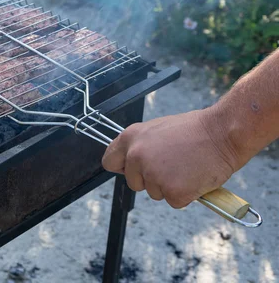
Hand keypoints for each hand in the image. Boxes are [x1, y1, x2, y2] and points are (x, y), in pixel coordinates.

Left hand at [102, 109, 238, 208]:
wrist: (222, 133)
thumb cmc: (194, 130)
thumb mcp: (157, 130)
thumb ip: (140, 145)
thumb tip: (130, 161)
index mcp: (130, 138)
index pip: (109, 161)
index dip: (122, 168)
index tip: (131, 170)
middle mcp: (136, 157)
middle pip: (134, 183)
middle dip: (151, 180)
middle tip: (173, 166)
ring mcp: (153, 175)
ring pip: (155, 193)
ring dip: (170, 186)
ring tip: (186, 167)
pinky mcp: (172, 191)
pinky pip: (175, 201)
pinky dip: (186, 195)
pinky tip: (194, 177)